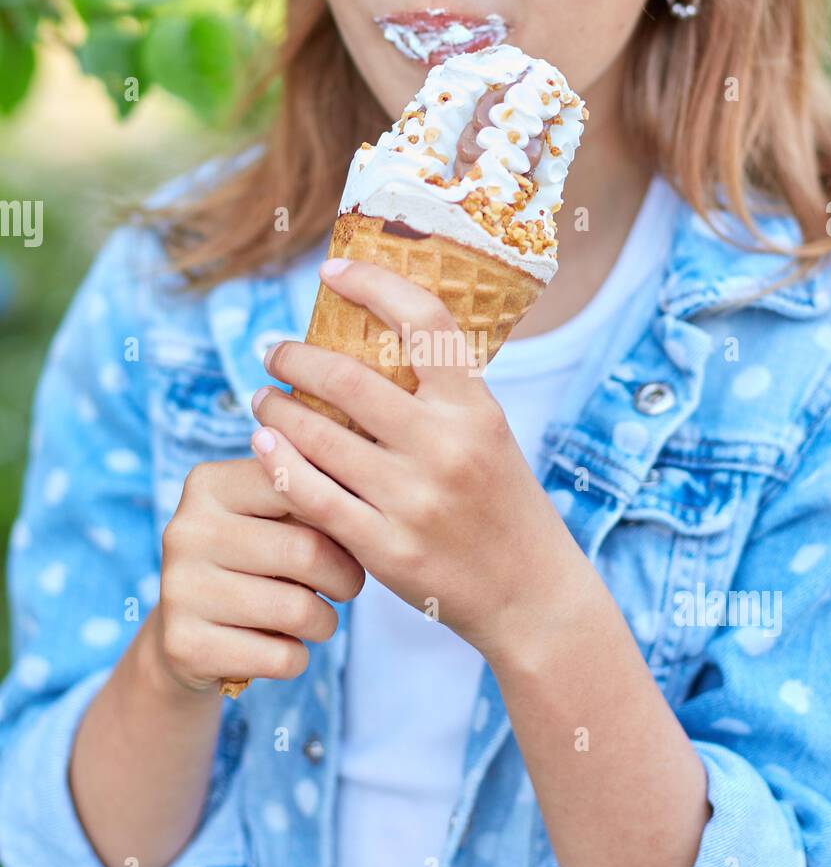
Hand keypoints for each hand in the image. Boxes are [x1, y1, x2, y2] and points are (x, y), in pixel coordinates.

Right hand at [155, 457, 364, 692]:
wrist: (190, 635)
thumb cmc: (255, 564)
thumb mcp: (275, 519)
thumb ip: (313, 493)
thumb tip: (364, 481)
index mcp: (210, 485)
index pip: (299, 487)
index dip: (342, 518)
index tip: (350, 535)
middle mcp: (186, 530)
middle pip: (306, 552)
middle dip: (345, 578)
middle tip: (347, 586)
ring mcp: (179, 589)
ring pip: (298, 610)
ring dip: (325, 622)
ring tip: (315, 618)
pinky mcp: (186, 646)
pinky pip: (281, 657)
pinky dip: (298, 658)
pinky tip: (281, 647)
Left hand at [249, 257, 585, 660]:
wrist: (531, 594)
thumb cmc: (501, 505)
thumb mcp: (489, 435)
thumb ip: (439, 394)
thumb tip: (369, 335)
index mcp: (476, 408)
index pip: (423, 319)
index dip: (371, 283)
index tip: (331, 272)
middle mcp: (447, 446)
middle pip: (348, 377)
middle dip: (295, 356)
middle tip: (273, 350)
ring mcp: (414, 499)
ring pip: (318, 436)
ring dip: (277, 408)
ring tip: (263, 396)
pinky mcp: (387, 548)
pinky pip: (312, 495)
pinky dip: (278, 462)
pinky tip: (262, 443)